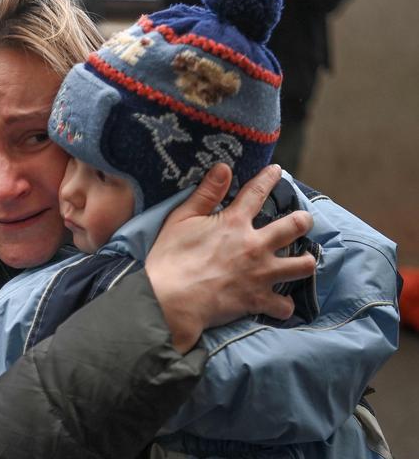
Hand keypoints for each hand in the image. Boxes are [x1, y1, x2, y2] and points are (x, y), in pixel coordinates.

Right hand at [145, 163, 315, 353]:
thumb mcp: (181, 218)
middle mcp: (255, 245)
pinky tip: (279, 303)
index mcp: (234, 222)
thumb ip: (205, 193)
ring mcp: (260, 274)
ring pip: (303, 265)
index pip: (257, 192)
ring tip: (303, 261)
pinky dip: (282, 305)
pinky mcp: (257, 300)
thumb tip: (224, 167)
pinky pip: (284, 306)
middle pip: (295, 226)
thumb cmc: (170, 257)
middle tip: (302, 221)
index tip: (277, 171)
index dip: (269, 178)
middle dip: (303, 221)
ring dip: (305, 262)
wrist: (169, 298)